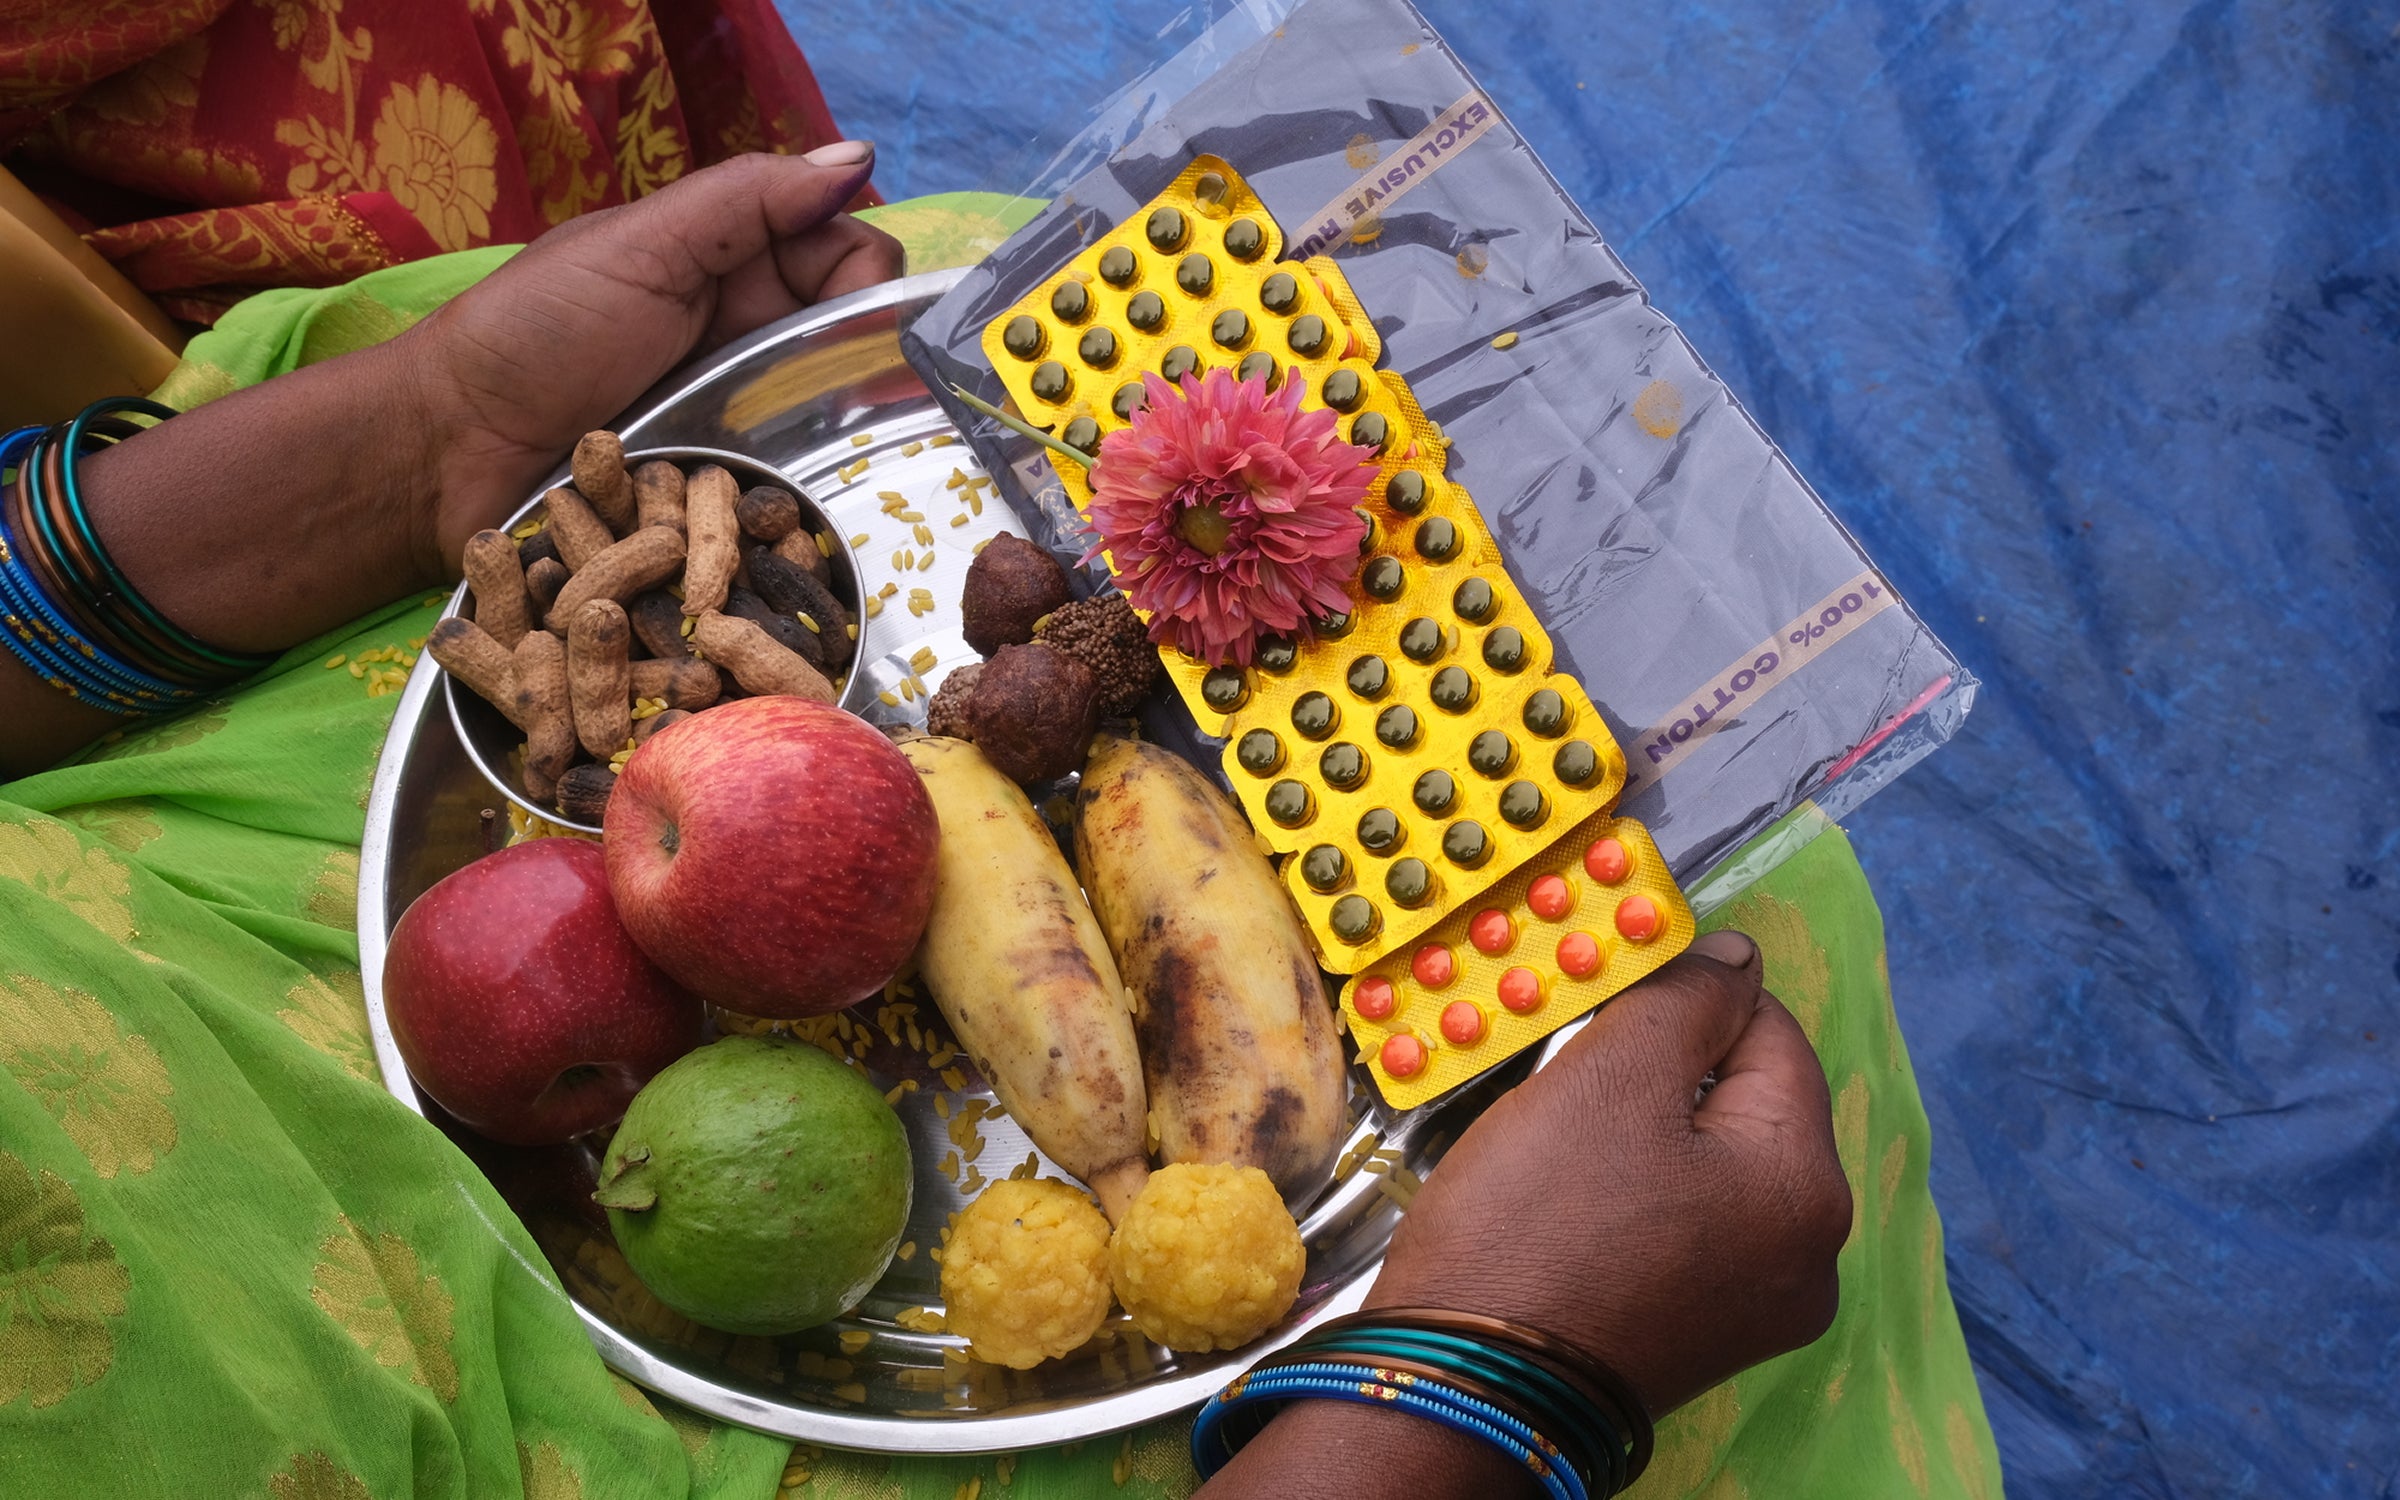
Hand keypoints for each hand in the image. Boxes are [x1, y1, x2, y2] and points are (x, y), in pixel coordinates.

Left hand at [395, 145, 901, 573]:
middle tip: (841, 407)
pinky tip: (794, 522)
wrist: (446, 449)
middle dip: (866, 376)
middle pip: (852, 351)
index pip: (849, 263)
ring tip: (830, 474)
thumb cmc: (531, 335)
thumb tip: (859, 157)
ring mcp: (737, 430)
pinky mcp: (719, 506)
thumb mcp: (642, 246)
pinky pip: (780, 510)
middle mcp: (749, 349)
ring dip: (832, 454)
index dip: (868, 286)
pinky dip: (790, 513)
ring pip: (830, 439)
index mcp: (738, 273)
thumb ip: (748, 200)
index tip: (853, 321)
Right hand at [1368, 929, 1849, 1414]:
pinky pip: (1687, 1232)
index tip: (1608, 1006)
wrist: (1461, 1385)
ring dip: (1647, 1135)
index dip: (1691, 1002)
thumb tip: (1740, 957)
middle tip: (1573, 1079)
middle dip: (1664, 1075)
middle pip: (1747, 1109)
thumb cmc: (1535, 1222)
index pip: (1772, 1037)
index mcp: (1807, 1189)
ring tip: (1563, 1143)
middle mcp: (1809, 1260)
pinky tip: (1573, 1204)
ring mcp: (1758, 1313)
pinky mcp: (1701, 1343)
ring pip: (1712, 1169)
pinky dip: (1639, 1199)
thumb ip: (1686, 1001)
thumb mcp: (1608, 1080)